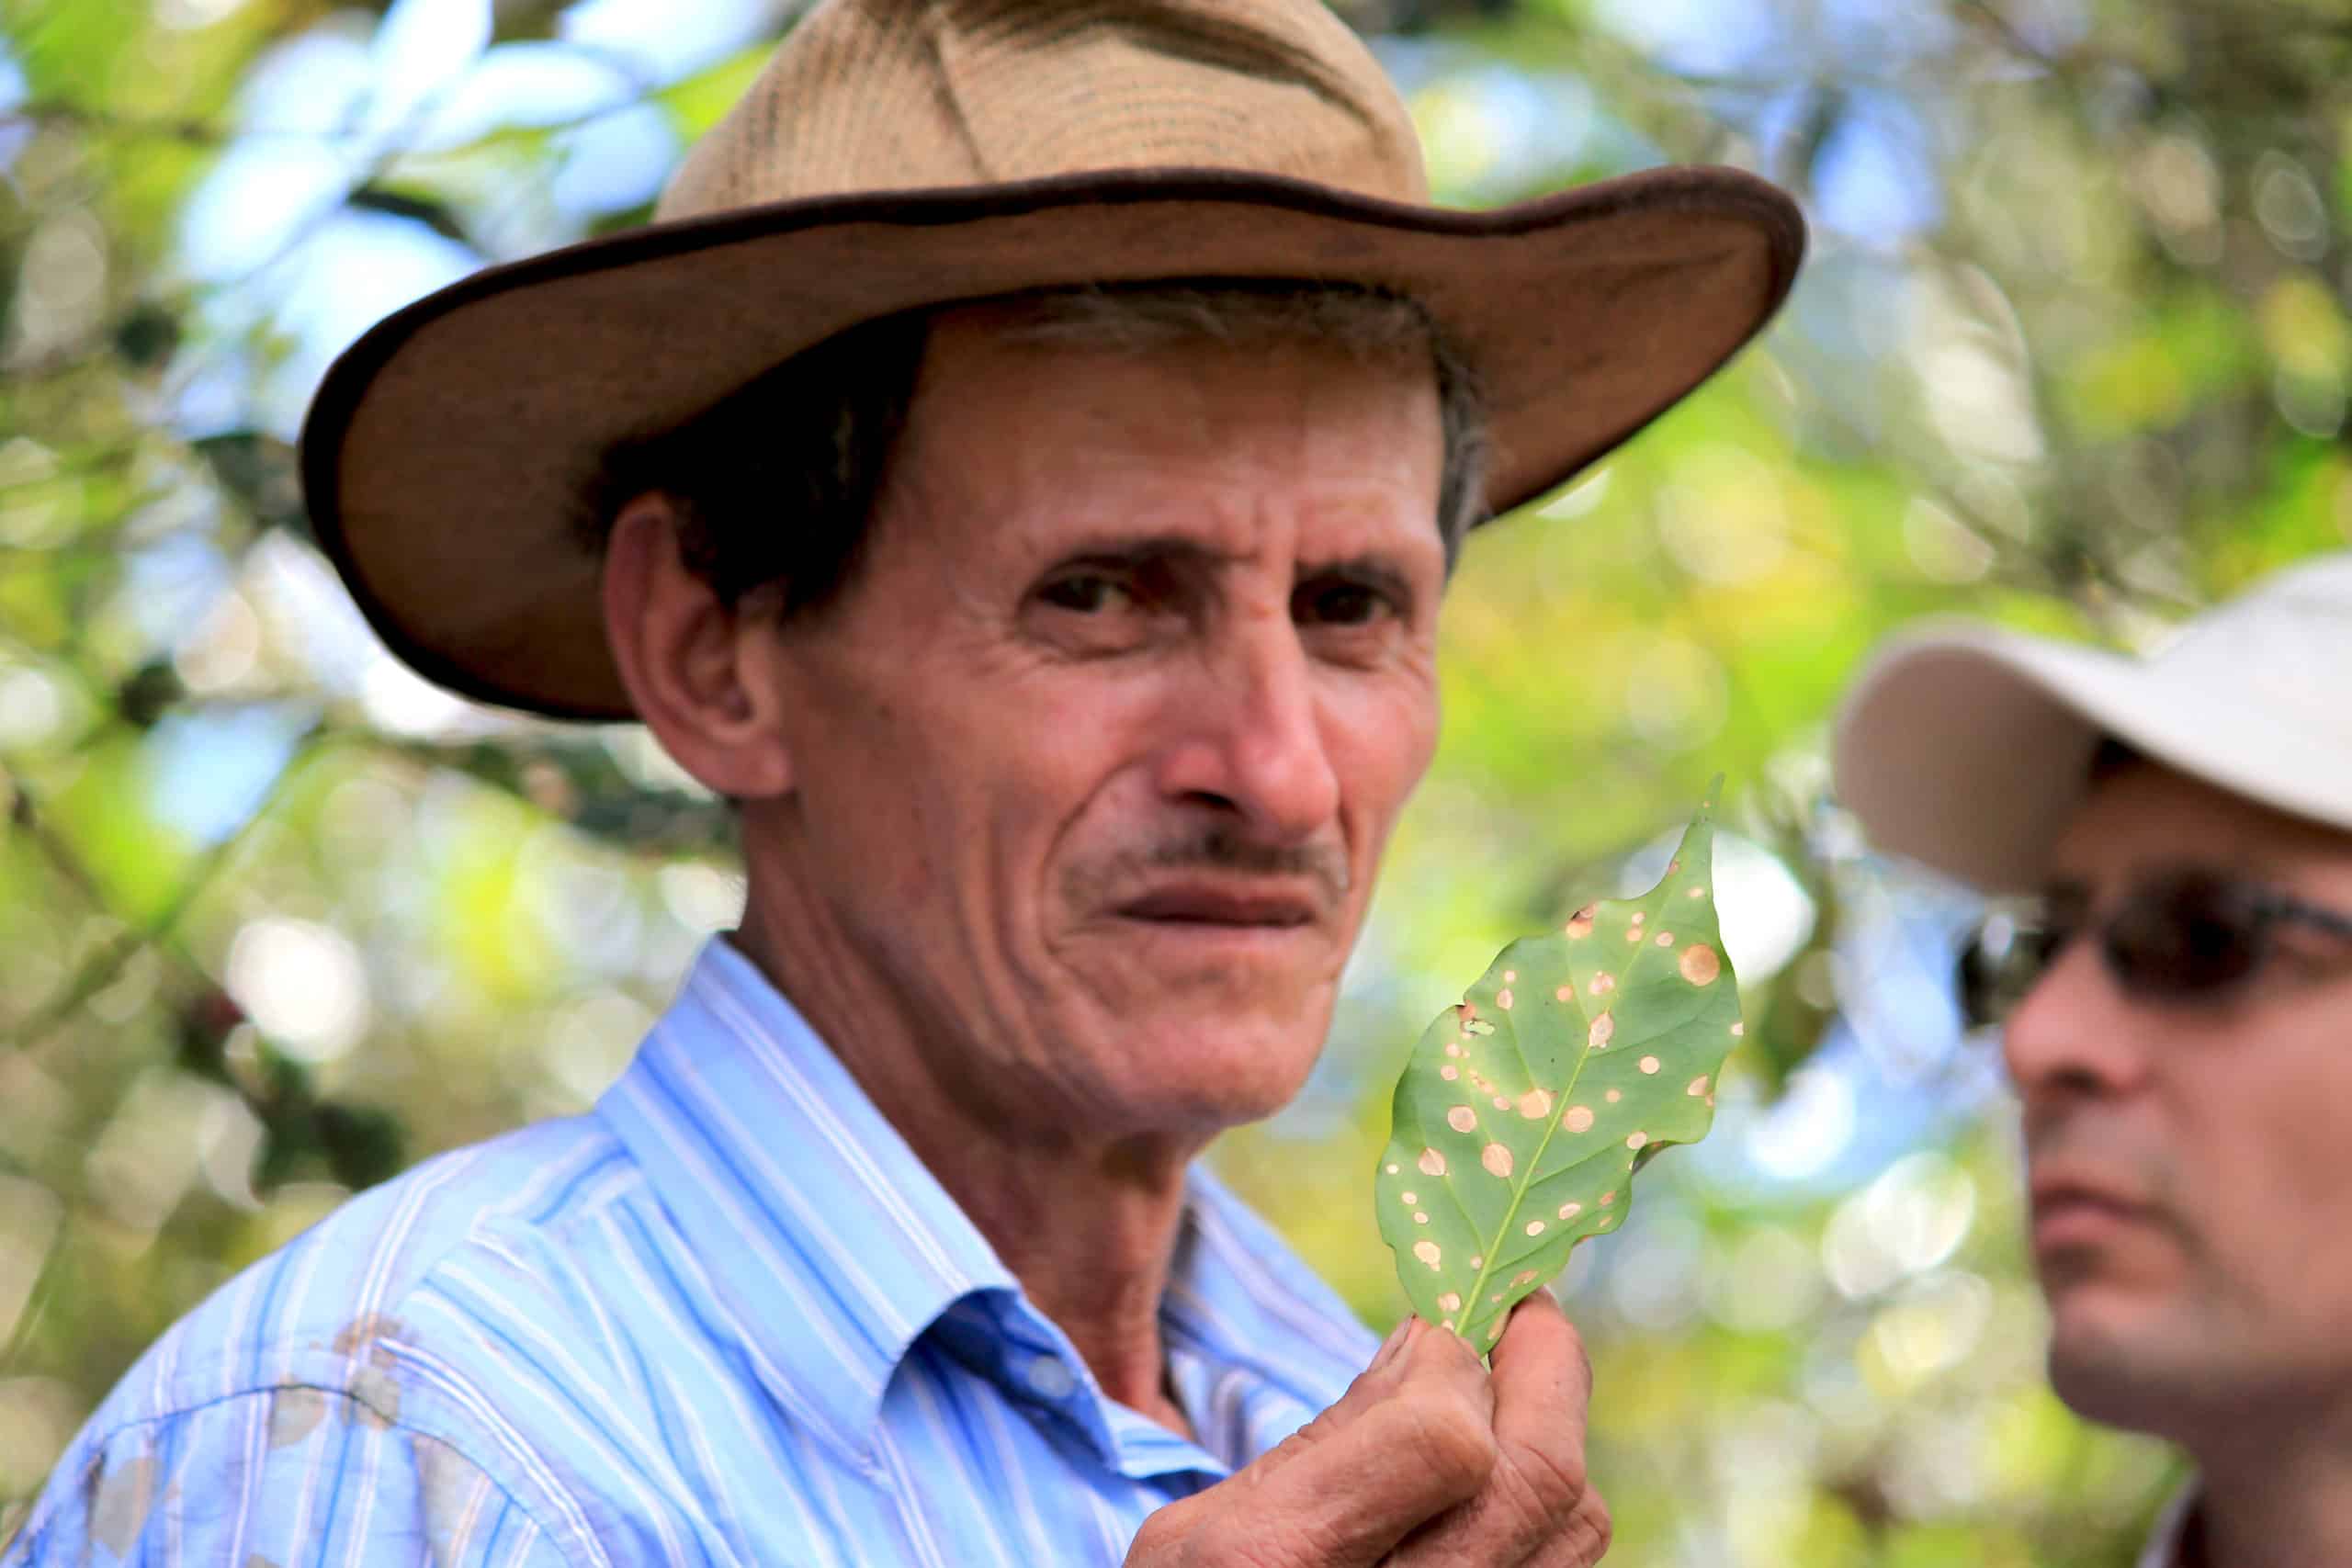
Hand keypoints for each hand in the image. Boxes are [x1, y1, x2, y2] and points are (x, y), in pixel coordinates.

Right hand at [1125, 1291, 1608, 1566]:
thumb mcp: (1194, 1535)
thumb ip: (1324, 1440)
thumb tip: (1434, 1336)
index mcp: (1276, 1566)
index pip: (1445, 1442)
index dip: (1459, 1361)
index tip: (1441, 1320)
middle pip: (1537, 1480)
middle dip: (1544, 1368)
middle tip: (1518, 1310)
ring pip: (1575, 1528)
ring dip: (1553, 1434)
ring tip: (1506, 1391)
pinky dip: (1544, 1505)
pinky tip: (1498, 1472)